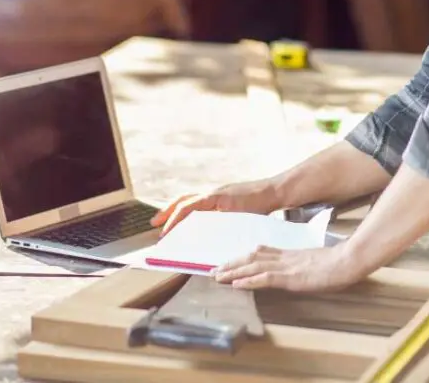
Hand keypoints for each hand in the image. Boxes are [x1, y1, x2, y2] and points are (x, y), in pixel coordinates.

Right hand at [150, 179, 279, 235]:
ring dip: (176, 210)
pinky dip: (190, 210)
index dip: (173, 221)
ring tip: (166, 222)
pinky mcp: (222, 198)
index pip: (186, 207)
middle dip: (167, 212)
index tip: (165, 233)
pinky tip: (190, 220)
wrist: (274, 191)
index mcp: (213, 197)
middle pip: (182, 200)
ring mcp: (217, 194)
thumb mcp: (240, 218)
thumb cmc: (260, 203)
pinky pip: (200, 203)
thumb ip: (221, 225)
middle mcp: (212, 193)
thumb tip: (205, 237)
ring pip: (190, 200)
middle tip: (154, 223)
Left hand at [211, 244, 365, 291]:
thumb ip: (301, 264)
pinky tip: (237, 284)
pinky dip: (249, 281)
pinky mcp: (292, 277)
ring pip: (253, 266)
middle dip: (231, 264)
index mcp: (289, 254)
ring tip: (218, 277)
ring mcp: (287, 266)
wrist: (349, 260)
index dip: (242, 257)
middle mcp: (284, 258)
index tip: (228, 262)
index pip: (260, 253)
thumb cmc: (337, 263)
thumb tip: (294, 269)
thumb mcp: (314, 262)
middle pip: (251, 258)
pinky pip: (266, 278)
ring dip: (234, 272)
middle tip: (213, 270)